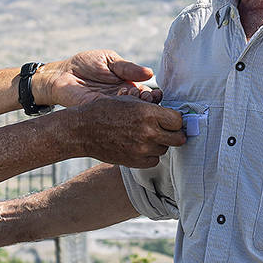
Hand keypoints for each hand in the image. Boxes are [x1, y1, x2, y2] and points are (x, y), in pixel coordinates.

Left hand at [36, 50, 162, 107]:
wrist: (61, 74)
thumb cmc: (85, 64)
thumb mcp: (109, 61)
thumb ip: (128, 68)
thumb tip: (150, 73)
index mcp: (128, 86)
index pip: (148, 95)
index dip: (154, 97)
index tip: (157, 94)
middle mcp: (123, 100)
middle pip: (143, 110)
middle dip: (149, 106)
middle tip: (147, 99)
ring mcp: (112, 110)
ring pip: (131, 117)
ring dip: (137, 112)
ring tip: (135, 102)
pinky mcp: (100, 114)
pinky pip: (115, 119)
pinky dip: (122, 115)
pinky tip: (124, 108)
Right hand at [68, 97, 184, 168]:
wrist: (84, 130)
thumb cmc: (106, 110)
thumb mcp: (130, 100)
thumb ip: (152, 108)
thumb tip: (172, 115)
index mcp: (148, 113)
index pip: (178, 120)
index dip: (176, 120)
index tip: (171, 119)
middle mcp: (148, 132)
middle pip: (178, 138)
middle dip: (174, 134)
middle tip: (167, 131)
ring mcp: (142, 149)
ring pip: (165, 149)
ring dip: (160, 144)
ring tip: (146, 136)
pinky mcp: (135, 162)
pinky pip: (154, 160)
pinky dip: (150, 155)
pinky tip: (140, 146)